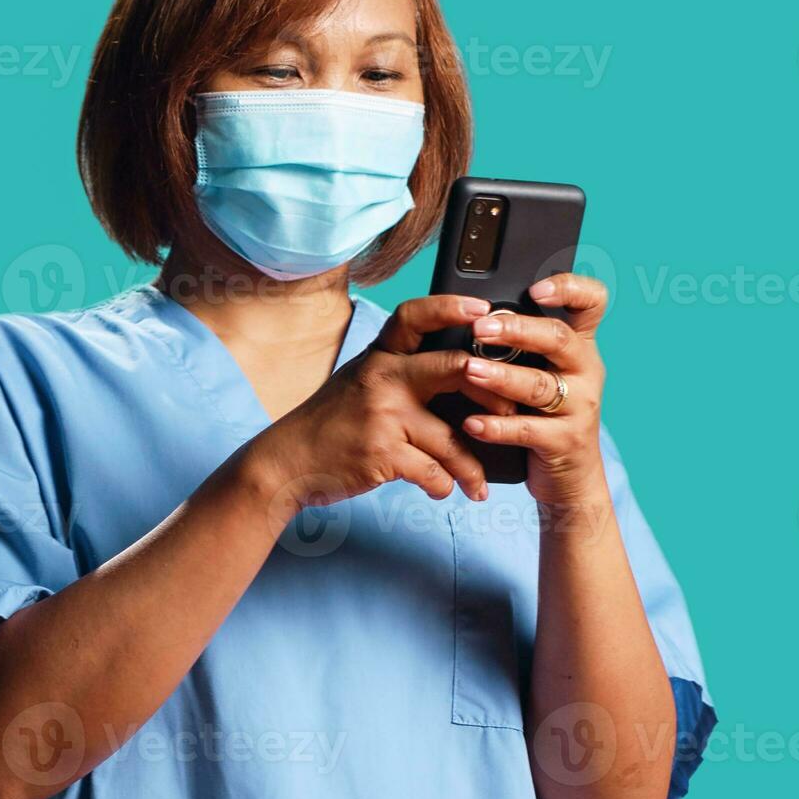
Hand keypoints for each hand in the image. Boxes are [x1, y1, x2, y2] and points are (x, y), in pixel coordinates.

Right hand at [253, 294, 493, 512]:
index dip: (452, 307)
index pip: (414, 316)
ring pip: (453, 438)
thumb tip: (457, 374)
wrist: (287, 462)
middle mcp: (382, 378)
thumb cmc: (329, 425)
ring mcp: (383, 415)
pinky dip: (443, 487)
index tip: (485, 309)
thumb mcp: (358, 384)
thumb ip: (398, 374)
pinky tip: (443, 492)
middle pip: (455, 369)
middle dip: (494, 391)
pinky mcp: (383, 452)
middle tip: (511, 412)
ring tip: (478, 483)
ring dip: (471, 467)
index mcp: (378, 357)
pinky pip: (433, 471)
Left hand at [456, 274, 609, 504]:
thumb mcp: (540, 372)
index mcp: (578, 344)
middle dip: (517, 330)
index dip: (569, 288)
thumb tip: (465, 313)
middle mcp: (586, 369)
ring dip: (502, 376)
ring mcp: (580, 406)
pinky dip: (497, 426)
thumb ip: (516, 345)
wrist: (570, 476)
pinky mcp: (566, 441)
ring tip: (470, 370)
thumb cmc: (542, 412)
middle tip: (480, 328)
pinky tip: (472, 423)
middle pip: (558, 338)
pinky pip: (529, 430)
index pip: (591, 302)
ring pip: (541, 385)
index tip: (536, 288)